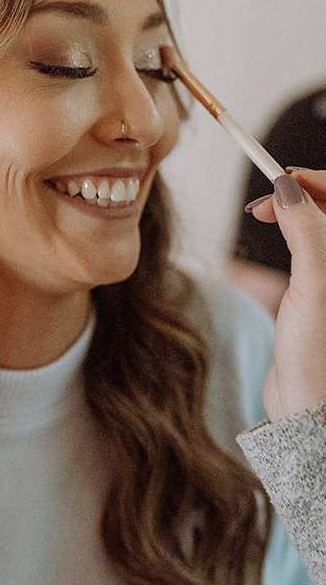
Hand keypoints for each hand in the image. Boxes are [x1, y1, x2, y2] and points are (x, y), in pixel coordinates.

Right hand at [246, 169, 325, 420]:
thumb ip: (306, 228)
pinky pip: (311, 246)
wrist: (308, 405)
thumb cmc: (319, 353)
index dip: (318, 183)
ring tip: (265, 214)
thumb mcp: (315, 281)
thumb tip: (289, 185)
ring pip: (320, 227)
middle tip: (266, 202)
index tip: (283, 178)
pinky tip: (276, 232)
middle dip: (302, 195)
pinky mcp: (322, 292)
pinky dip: (293, 231)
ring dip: (295, 211)